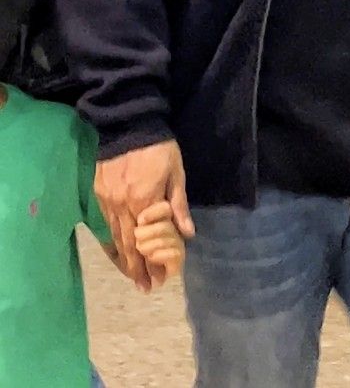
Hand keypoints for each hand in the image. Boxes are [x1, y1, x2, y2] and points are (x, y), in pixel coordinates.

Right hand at [94, 140, 194, 292]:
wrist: (127, 124)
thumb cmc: (158, 148)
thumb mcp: (176, 172)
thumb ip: (178, 204)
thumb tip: (187, 234)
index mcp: (144, 202)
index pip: (148, 242)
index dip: (152, 263)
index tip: (158, 280)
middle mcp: (122, 207)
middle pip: (129, 245)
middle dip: (137, 268)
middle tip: (145, 287)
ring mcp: (108, 201)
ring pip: (115, 237)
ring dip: (124, 259)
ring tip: (133, 276)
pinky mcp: (99, 194)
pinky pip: (106, 224)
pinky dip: (113, 241)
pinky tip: (118, 250)